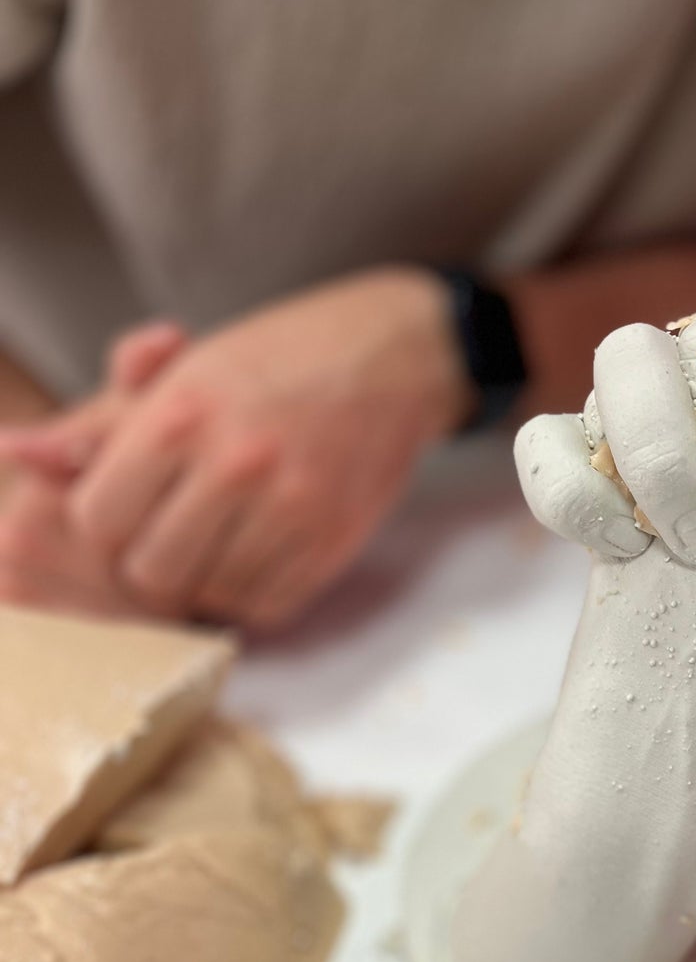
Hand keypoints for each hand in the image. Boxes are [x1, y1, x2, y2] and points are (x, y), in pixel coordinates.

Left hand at [14, 269, 466, 629]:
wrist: (392, 357)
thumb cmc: (279, 358)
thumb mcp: (182, 370)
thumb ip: (100, 423)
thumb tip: (20, 454)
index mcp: (180, 413)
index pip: (99, 517)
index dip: (107, 526)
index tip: (132, 513)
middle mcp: (234, 462)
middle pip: (151, 569)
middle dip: (154, 564)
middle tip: (176, 539)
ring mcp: (290, 505)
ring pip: (212, 593)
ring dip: (209, 580)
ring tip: (225, 541)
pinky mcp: (334, 538)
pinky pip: (270, 604)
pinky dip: (257, 592)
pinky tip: (262, 554)